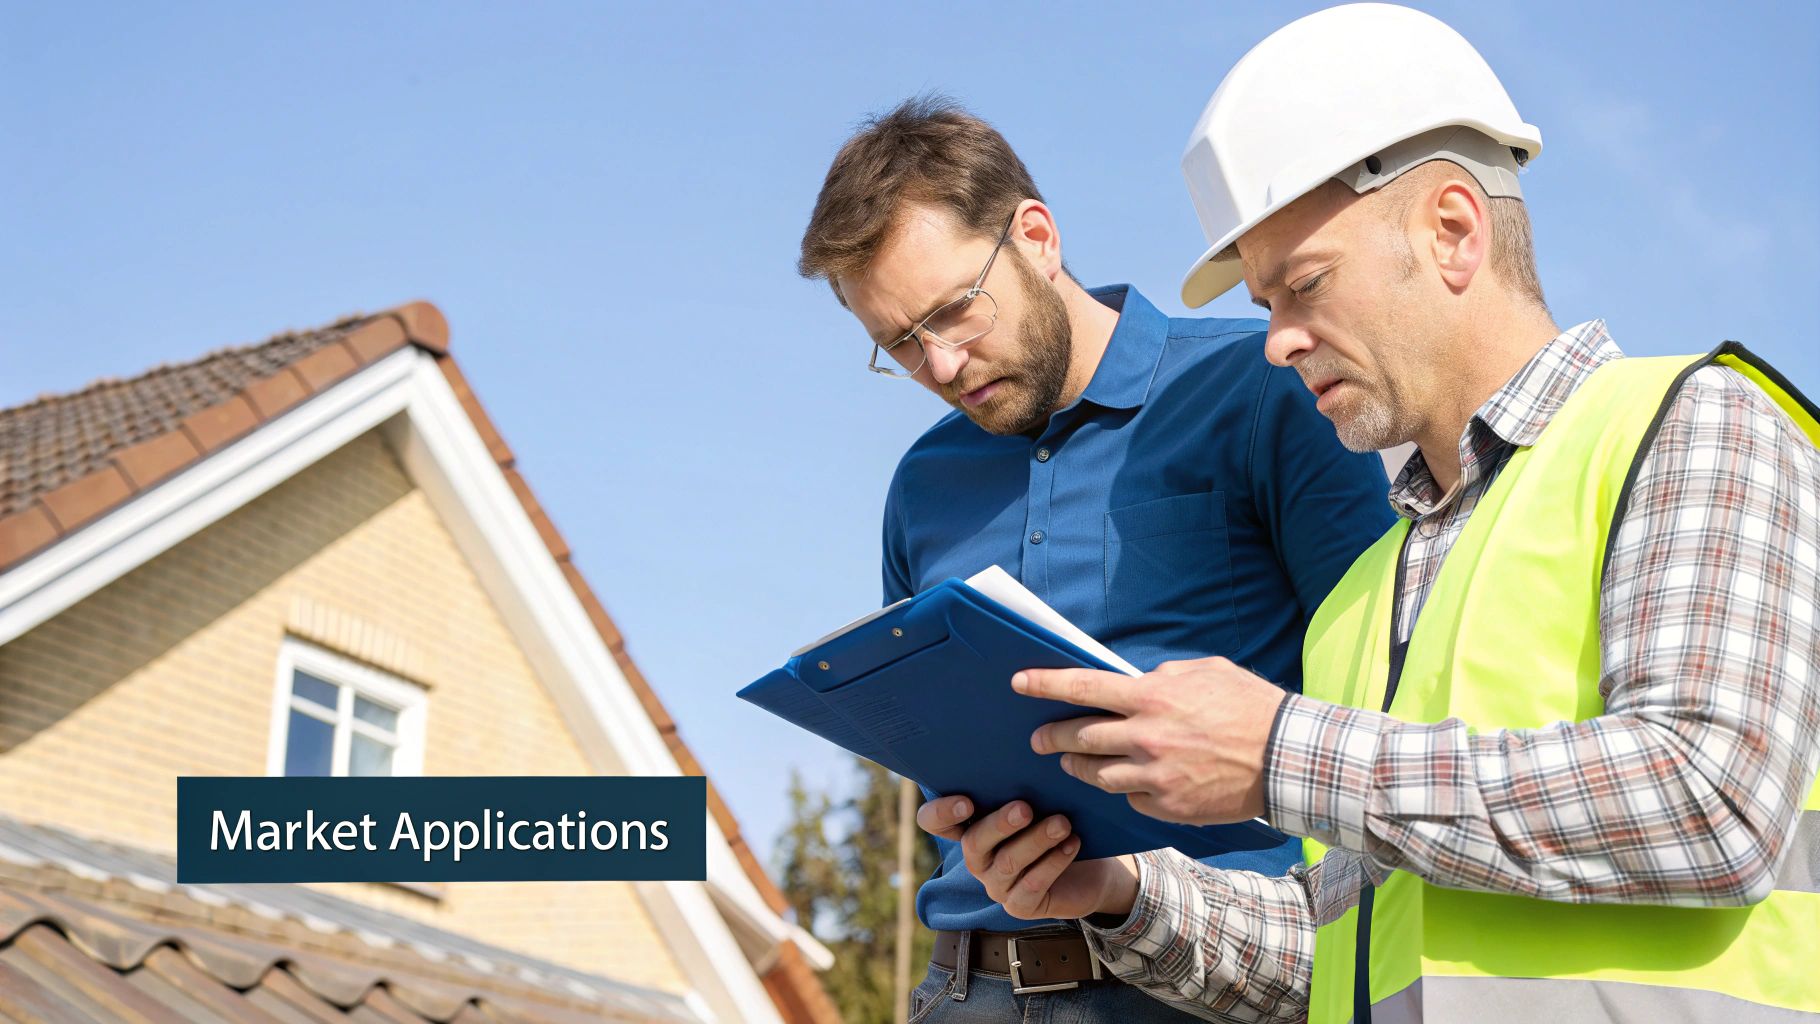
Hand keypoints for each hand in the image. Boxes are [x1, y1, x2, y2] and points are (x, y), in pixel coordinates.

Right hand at [916, 795, 1137, 919]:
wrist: (1093, 867)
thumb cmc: (1058, 822)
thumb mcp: (1039, 799)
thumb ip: (1020, 784)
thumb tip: (1027, 747)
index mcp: (970, 827)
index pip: (934, 822)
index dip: (941, 813)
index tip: (967, 801)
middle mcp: (977, 858)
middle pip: (973, 843)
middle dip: (999, 824)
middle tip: (1025, 808)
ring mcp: (997, 885)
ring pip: (1008, 863)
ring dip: (1036, 840)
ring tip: (1062, 823)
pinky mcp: (1020, 906)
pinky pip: (1032, 885)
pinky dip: (1053, 862)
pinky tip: (1072, 843)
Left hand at [1016, 656, 1286, 824]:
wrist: (1285, 757)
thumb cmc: (1249, 706)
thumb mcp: (1205, 672)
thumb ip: (1163, 677)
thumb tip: (1138, 682)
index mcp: (1151, 697)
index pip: (1083, 687)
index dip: (1045, 684)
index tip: (1018, 683)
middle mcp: (1145, 737)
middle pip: (1078, 737)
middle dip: (1051, 737)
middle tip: (1038, 739)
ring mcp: (1154, 776)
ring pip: (1096, 774)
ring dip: (1079, 767)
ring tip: (1073, 762)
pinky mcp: (1166, 806)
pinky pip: (1129, 797)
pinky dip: (1124, 788)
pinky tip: (1126, 782)